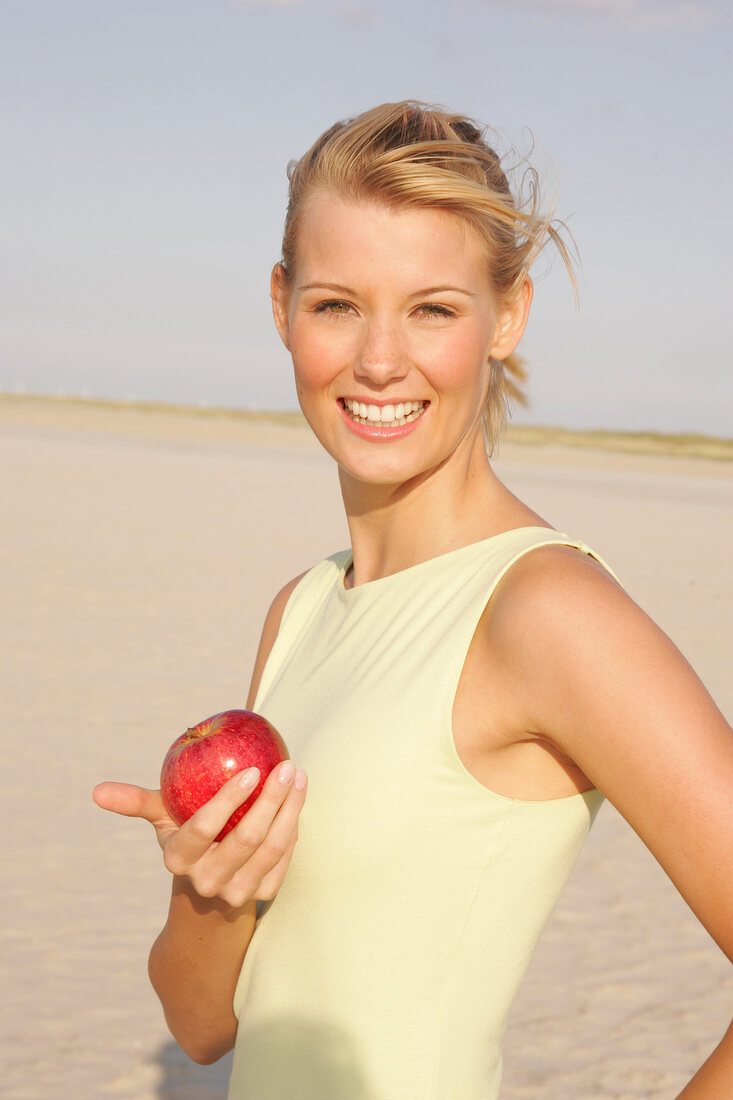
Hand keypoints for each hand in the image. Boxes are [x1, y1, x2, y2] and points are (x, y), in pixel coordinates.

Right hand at [92, 761, 306, 907]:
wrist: (208, 881)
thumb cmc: (185, 832)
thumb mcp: (161, 817)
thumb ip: (136, 802)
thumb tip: (97, 792)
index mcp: (177, 859)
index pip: (204, 828)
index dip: (229, 800)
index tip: (252, 769)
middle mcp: (206, 880)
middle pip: (246, 839)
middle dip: (271, 800)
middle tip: (286, 766)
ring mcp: (236, 892)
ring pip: (271, 848)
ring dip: (290, 810)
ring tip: (297, 776)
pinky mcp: (262, 895)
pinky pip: (284, 858)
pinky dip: (294, 827)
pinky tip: (298, 798)